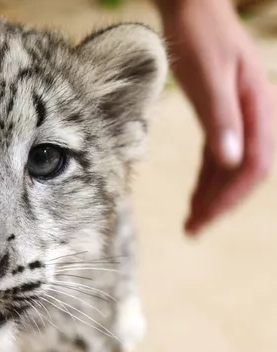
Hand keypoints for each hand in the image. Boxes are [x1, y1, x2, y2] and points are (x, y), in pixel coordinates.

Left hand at [161, 0, 274, 234]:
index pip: (253, 165)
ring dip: (211, 195)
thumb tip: (232, 160)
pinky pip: (217, 156)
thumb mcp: (207, 77)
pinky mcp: (221, 114)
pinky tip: (195, 195)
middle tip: (192, 230)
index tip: (204, 219)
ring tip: (191, 222)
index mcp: (259, 107)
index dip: (230, 197)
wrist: (192, 4)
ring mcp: (239, 116)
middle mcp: (253, 115)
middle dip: (219, 203)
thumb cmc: (199, 34)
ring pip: (229, 167)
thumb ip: (220, 118)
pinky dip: (206, 178)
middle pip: (243, 172)